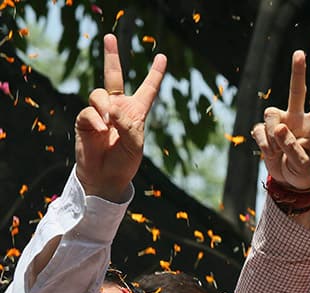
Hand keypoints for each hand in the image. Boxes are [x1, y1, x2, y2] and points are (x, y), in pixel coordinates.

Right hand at [75, 34, 165, 201]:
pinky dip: (97, 120)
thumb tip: (111, 109)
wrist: (105, 177)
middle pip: (113, 76)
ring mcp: (100, 112)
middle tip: (109, 37)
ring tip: (109, 124)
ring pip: (99, 93)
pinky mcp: (85, 120)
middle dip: (111, 56)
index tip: (162, 57)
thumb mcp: (136, 146)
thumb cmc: (125, 162)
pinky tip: (103, 131)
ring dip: (104, 106)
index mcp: (136, 112)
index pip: (148, 89)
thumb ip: (129, 126)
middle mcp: (117, 107)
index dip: (155, 74)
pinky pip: (89, 111)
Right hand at [252, 50, 309, 190]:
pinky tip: (271, 153)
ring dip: (273, 137)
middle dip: (297, 72)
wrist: (288, 181)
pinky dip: (264, 144)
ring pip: (271, 117)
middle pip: (296, 92)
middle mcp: (296, 119)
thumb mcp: (302, 164)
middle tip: (299, 53)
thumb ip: (293, 147)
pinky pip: (259, 131)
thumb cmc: (302, 171)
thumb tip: (280, 127)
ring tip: (279, 152)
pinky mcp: (264, 129)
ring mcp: (280, 122)